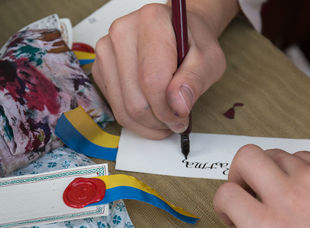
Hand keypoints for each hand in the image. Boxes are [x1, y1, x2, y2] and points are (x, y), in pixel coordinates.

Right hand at [92, 3, 229, 138]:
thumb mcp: (209, 60)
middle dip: (158, 120)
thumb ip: (195, 81)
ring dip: (147, 124)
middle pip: (134, 100)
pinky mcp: (100, 69)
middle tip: (176, 122)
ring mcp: (106, 51)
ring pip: (122, 109)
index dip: (167, 109)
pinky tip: (152, 114)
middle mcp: (122, 32)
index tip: (182, 117)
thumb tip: (178, 106)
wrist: (175, 35)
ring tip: (166, 120)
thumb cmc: (192, 44)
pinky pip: (115, 108)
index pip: (152, 79)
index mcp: (151, 20)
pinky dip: (135, 120)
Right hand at [214, 144, 309, 227]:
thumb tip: (248, 218)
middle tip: (246, 187)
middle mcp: (292, 197)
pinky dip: (302, 167)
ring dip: (272, 170)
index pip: (226, 193)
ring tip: (279, 188)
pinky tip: (306, 186)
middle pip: (247, 157)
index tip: (230, 210)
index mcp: (269, 227)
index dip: (222, 203)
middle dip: (240, 172)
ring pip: (279, 154)